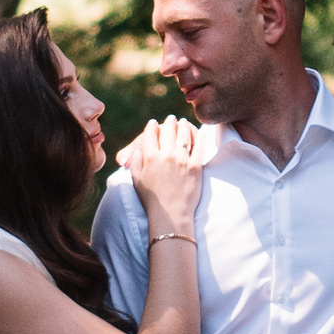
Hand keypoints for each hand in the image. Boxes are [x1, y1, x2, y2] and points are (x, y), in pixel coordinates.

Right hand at [117, 115, 203, 237]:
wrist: (170, 214)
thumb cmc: (151, 199)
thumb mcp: (136, 180)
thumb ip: (134, 162)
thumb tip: (138, 149)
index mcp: (150, 157)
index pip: (151, 134)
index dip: (152, 126)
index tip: (153, 123)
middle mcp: (166, 155)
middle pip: (168, 131)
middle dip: (169, 122)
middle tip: (171, 119)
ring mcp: (182, 159)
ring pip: (184, 135)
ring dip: (183, 126)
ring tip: (183, 122)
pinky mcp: (196, 166)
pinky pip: (199, 146)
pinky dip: (198, 136)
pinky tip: (198, 132)